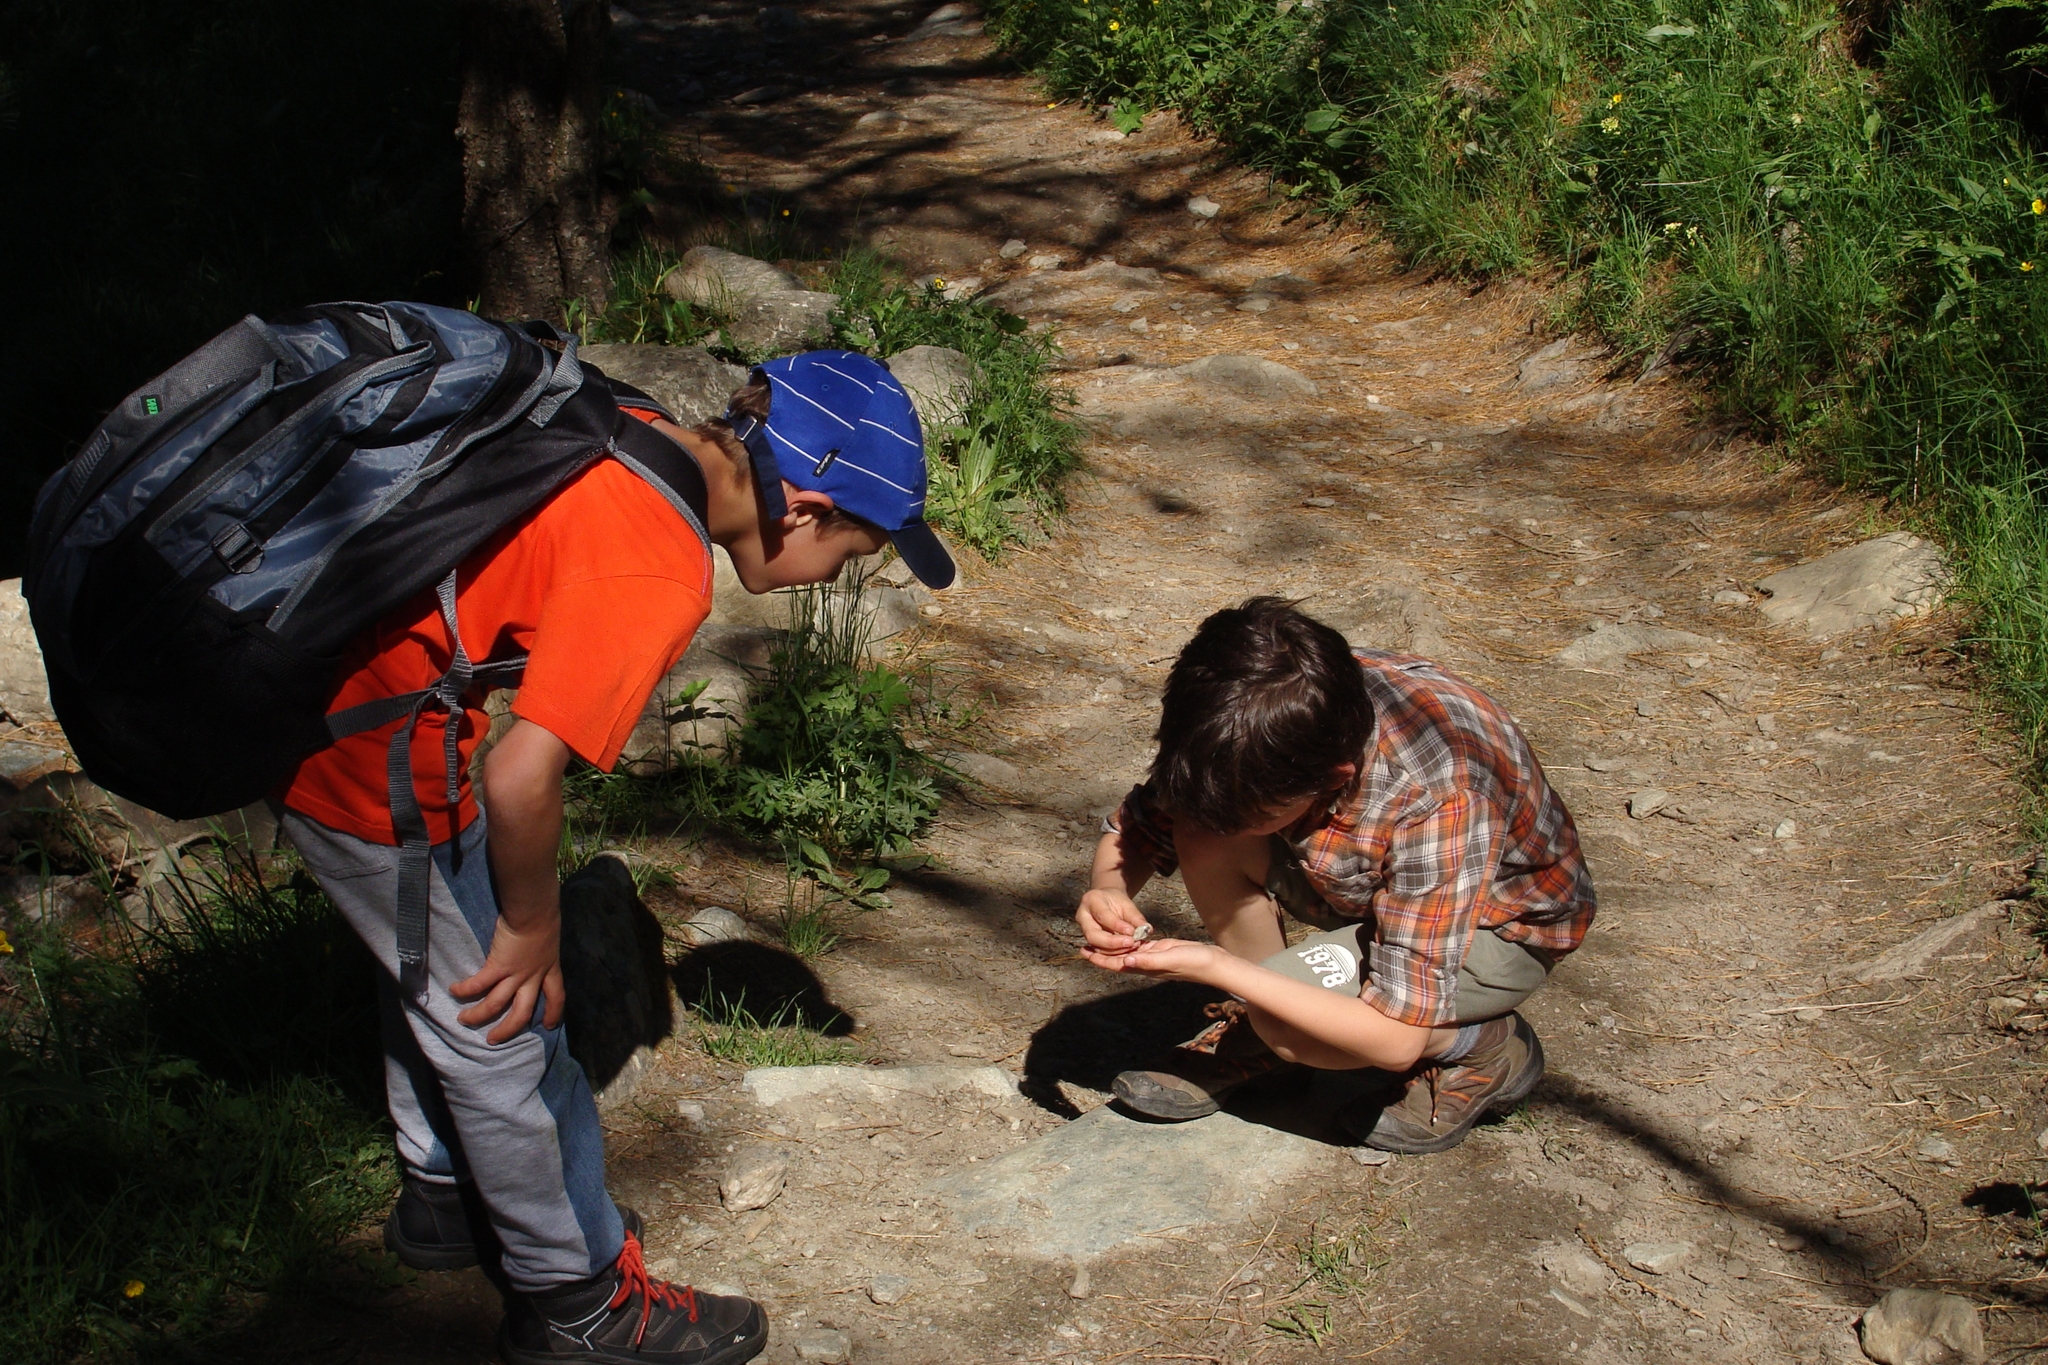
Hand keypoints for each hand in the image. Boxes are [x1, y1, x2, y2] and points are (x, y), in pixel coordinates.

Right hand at [452, 910, 565, 1043]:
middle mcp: (533, 977)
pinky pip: (479, 984)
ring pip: (496, 1004)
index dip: (553, 1012)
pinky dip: (465, 989)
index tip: (550, 1026)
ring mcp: (515, 974)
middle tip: (494, 1039)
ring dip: (479, 1015)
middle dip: (508, 1029)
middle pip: (523, 1012)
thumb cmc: (542, 918)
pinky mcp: (498, 966)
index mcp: (550, 969)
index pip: (557, 997)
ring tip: (464, 1020)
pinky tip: (454, 990)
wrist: (534, 912)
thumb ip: (541, 951)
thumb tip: (533, 950)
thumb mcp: (549, 940)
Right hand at [1077, 887, 1150, 953]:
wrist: (1106, 901)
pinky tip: (1126, 954)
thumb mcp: (1127, 904)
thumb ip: (1135, 917)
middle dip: (1112, 943)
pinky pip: (1099, 951)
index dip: (1117, 926)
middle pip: (1093, 935)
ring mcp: (1084, 930)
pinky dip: (1113, 954)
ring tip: (1131, 948)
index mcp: (1091, 900)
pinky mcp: (1089, 941)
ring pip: (1095, 946)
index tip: (1132, 932)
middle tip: (1131, 944)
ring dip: (1114, 951)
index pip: (1103, 916)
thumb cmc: (1117, 901)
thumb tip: (1147, 930)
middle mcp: (1083, 916)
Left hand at [1081, 936, 1223, 982]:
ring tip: (1098, 939)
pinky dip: (1128, 941)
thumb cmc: (1193, 963)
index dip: (1100, 959)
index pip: (1117, 964)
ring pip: (1127, 952)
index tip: (1084, 952)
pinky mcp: (1161, 949)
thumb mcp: (1169, 959)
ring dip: (1112, 947)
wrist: (1212, 963)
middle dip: (1101, 953)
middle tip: (1083, 944)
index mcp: (1145, 968)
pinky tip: (1122, 936)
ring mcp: (1153, 957)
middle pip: (1118, 958)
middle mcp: (1146, 964)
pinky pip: (1140, 946)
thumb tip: (1125, 961)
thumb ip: (1148, 960)